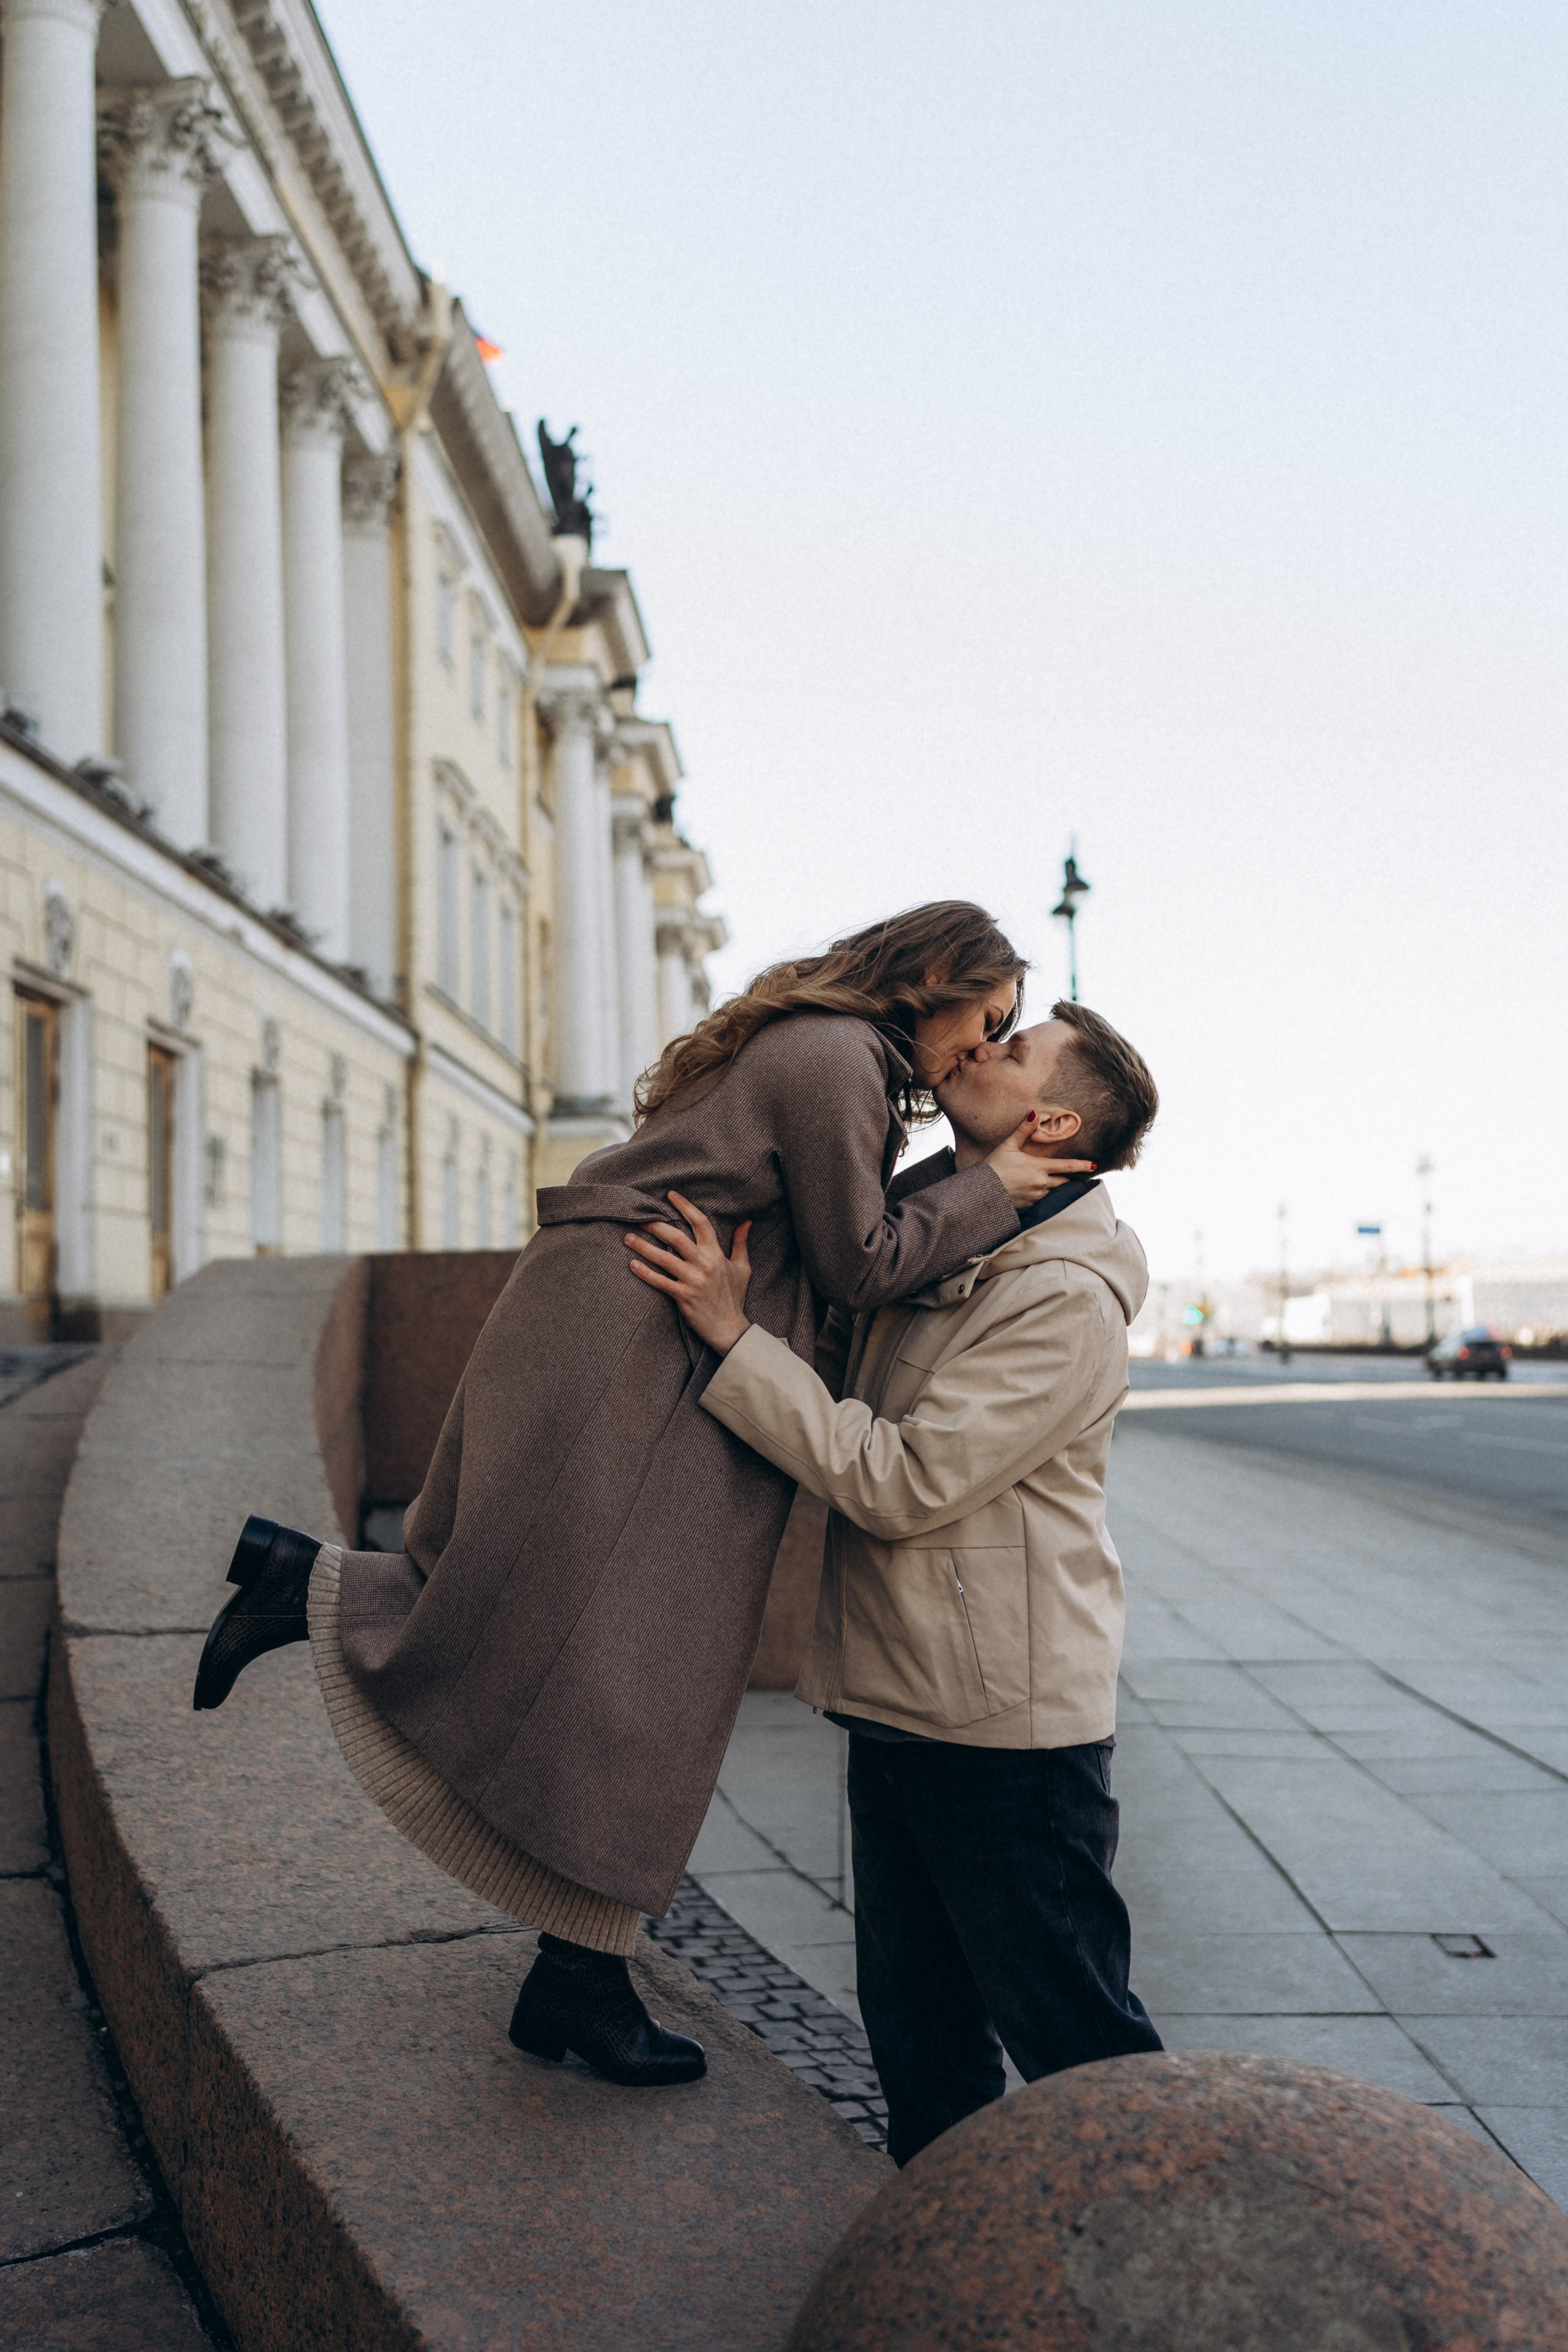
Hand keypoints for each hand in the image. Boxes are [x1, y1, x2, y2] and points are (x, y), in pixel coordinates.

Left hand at [624, 1191, 752, 1353]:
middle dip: (656, 1225)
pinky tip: (632, 1265)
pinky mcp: (683, 1296)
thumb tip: (746, 1221)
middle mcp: (704, 1264)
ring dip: (644, 1247)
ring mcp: (693, 1281)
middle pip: (677, 1237)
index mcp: (716, 1254)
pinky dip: (645, 1273)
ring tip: (628, 1237)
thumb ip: (741, 1243)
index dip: (685, 1206)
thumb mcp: (742, 1268)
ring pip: (664, 1258)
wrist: (730, 1328)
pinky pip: (660, 1282)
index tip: (670, 1195)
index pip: (701, 1223)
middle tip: (639, 1216)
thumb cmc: (734, 1297)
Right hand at [985, 1115, 1096, 1208]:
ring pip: (1054, 1192)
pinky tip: (1035, 1192)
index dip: (1083, 1166)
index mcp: (1039, 1167)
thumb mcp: (1008, 1146)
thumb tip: (1035, 1113)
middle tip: (1073, 1176)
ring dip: (1055, 1188)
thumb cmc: (993, 1167)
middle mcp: (1041, 1183)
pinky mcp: (1030, 1207)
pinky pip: (1043, 1202)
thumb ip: (1023, 1130)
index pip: (1068, 1166)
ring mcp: (1036, 1197)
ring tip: (1051, 1183)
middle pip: (1064, 1181)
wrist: (980, 1193)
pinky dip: (1043, 1196)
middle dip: (1068, 1178)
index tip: (1094, 1165)